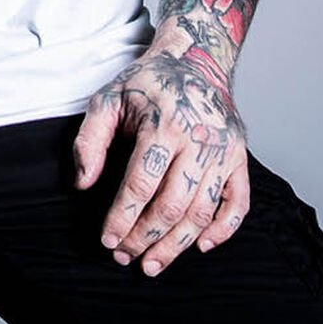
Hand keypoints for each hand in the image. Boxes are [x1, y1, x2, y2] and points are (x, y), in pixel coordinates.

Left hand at [72, 46, 249, 275]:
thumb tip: (83, 182)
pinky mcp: (239, 157)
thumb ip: (90, 139)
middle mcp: (198, 139)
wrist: (195, 60)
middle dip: (145, 237)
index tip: (107, 239)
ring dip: (176, 244)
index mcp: (163, 123)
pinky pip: (238, 203)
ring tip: (152, 262)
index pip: (141, 183)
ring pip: (201, 212)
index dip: (122, 217)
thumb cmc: (146, 84)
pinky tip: (200, 245)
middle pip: (171, 204)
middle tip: (125, 256)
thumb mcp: (108, 98)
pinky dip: (223, 230)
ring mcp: (223, 150)